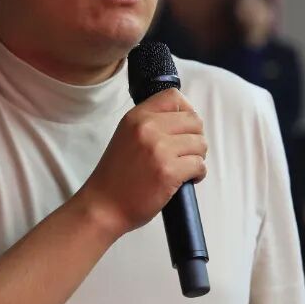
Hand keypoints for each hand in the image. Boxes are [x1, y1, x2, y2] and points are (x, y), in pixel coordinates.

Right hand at [77, 88, 206, 237]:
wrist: (103, 206)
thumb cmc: (116, 177)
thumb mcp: (126, 137)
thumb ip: (149, 124)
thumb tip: (183, 119)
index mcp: (136, 117)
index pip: (173, 97)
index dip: (186, 110)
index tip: (184, 127)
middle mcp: (148, 128)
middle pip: (193, 120)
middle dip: (196, 137)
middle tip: (186, 153)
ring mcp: (159, 149)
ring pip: (200, 143)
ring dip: (197, 157)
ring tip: (184, 167)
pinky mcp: (169, 172)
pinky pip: (199, 165)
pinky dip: (198, 174)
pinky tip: (186, 180)